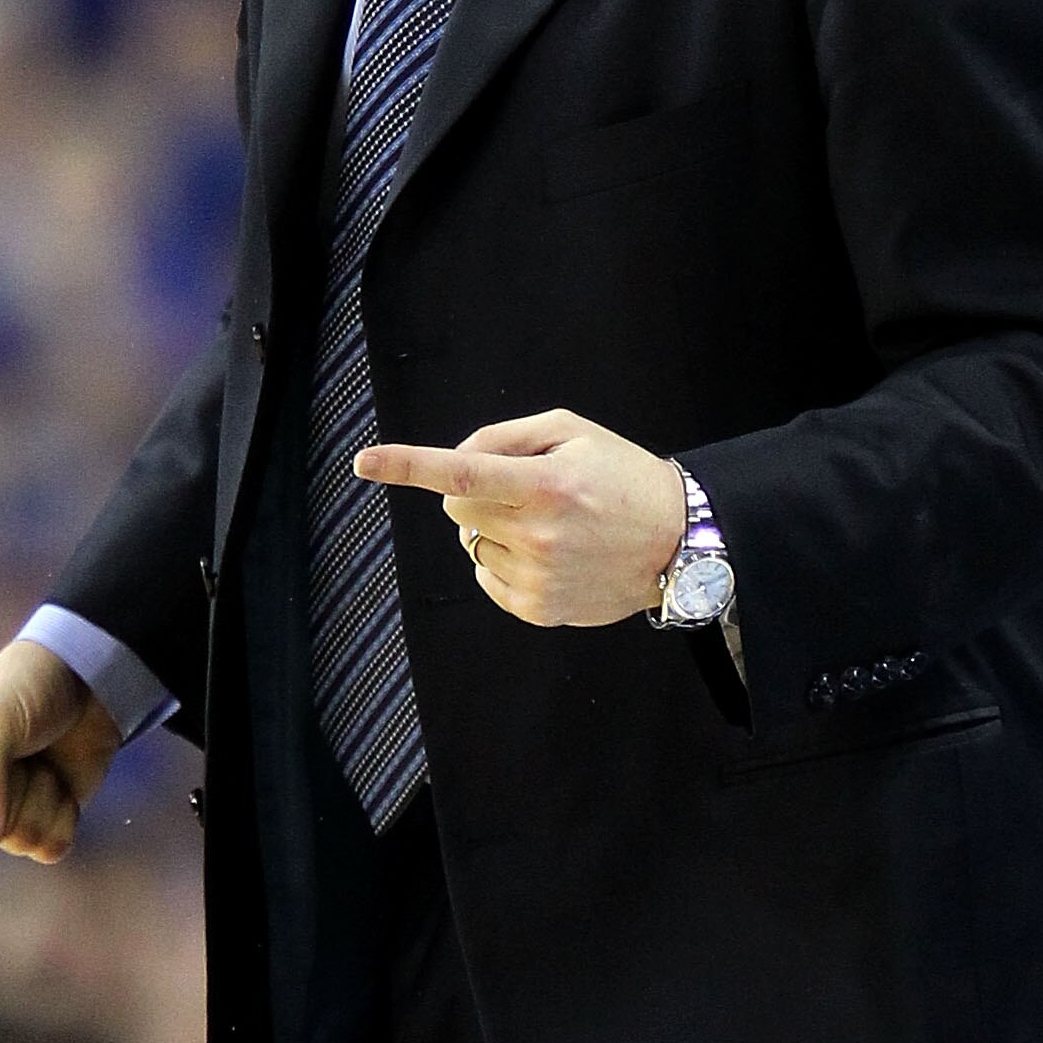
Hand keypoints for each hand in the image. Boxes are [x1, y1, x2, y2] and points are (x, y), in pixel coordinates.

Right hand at [0, 639, 122, 862]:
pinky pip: (50, 848)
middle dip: (12, 790)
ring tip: (42, 759)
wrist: (88, 678)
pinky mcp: (42, 820)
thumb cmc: (26, 685)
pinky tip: (63, 781)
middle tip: (22, 749)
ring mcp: (2, 812)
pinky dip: (64, 814)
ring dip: (42, 797)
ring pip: (18, 842)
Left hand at [355, 409, 685, 626]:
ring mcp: (538, 576)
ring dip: (495, 531)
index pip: (462, 473)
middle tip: (522, 491)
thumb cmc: (622, 477)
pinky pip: (487, 579)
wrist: (678, 540)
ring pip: (472, 544)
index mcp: (546, 484)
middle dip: (474, 495)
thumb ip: (505, 438)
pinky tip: (549, 555)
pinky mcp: (539, 609)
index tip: (365, 462)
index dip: (409, 466)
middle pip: (457, 510)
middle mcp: (539, 533)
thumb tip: (457, 461)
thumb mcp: (573, 433)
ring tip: (550, 527)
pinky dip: (504, 563)